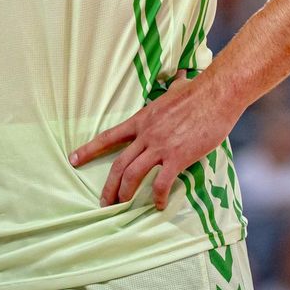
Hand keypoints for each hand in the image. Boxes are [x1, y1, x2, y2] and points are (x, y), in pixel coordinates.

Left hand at [70, 73, 237, 208]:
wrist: (216, 95)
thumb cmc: (198, 92)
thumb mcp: (173, 92)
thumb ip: (169, 93)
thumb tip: (178, 81)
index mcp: (141, 119)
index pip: (108, 136)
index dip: (89, 149)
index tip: (74, 159)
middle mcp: (146, 134)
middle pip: (118, 164)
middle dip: (108, 186)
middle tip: (103, 202)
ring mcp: (160, 146)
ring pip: (133, 174)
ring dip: (125, 193)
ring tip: (122, 207)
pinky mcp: (178, 157)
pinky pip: (162, 183)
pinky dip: (158, 196)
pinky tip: (159, 205)